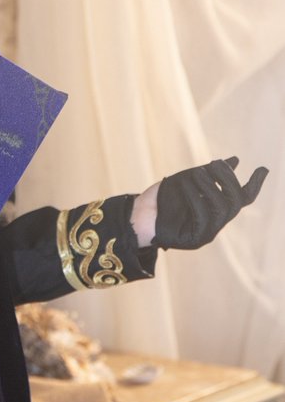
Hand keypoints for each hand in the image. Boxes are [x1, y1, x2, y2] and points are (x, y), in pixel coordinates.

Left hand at [152, 157, 267, 250]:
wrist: (139, 214)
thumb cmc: (163, 197)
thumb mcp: (189, 179)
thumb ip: (211, 173)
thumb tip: (234, 160)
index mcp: (217, 208)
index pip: (243, 198)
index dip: (254, 184)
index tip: (263, 168)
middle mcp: (215, 222)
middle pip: (236, 202)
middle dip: (228, 180)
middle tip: (214, 165)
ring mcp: (206, 233)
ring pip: (223, 209)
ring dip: (211, 186)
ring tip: (196, 173)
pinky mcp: (194, 240)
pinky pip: (203, 217)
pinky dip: (196, 197)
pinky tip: (186, 184)